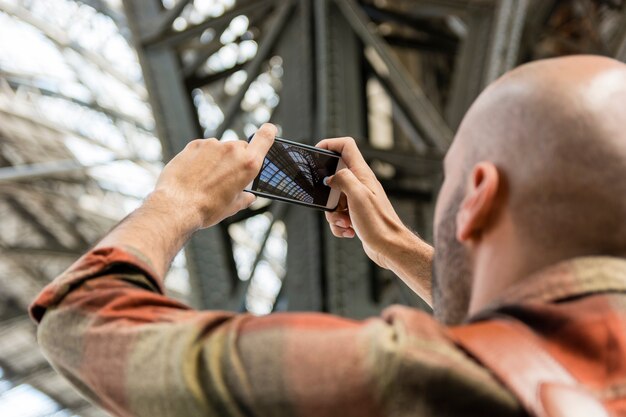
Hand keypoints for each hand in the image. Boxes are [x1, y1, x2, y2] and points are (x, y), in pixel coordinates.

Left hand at [152, 123, 275, 230]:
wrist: (176, 206)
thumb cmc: (206, 208)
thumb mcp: (232, 207)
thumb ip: (244, 198)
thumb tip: (248, 197)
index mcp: (248, 164)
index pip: (265, 137)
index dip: (269, 131)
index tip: (269, 130)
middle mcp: (232, 150)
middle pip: (240, 148)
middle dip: (236, 159)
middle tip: (225, 177)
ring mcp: (212, 145)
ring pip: (221, 149)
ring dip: (217, 159)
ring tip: (206, 179)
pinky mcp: (195, 144)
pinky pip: (204, 149)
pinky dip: (202, 158)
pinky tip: (194, 174)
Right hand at [317, 137, 408, 268]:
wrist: (389, 247)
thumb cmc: (378, 223)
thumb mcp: (357, 195)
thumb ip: (342, 179)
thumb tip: (330, 177)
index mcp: (362, 174)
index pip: (346, 146)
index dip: (329, 144)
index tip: (316, 154)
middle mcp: (360, 184)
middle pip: (333, 178)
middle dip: (326, 194)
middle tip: (334, 206)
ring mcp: (358, 199)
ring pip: (333, 200)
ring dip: (333, 214)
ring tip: (345, 223)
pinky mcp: (356, 214)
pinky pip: (338, 216)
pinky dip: (339, 225)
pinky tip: (349, 230)